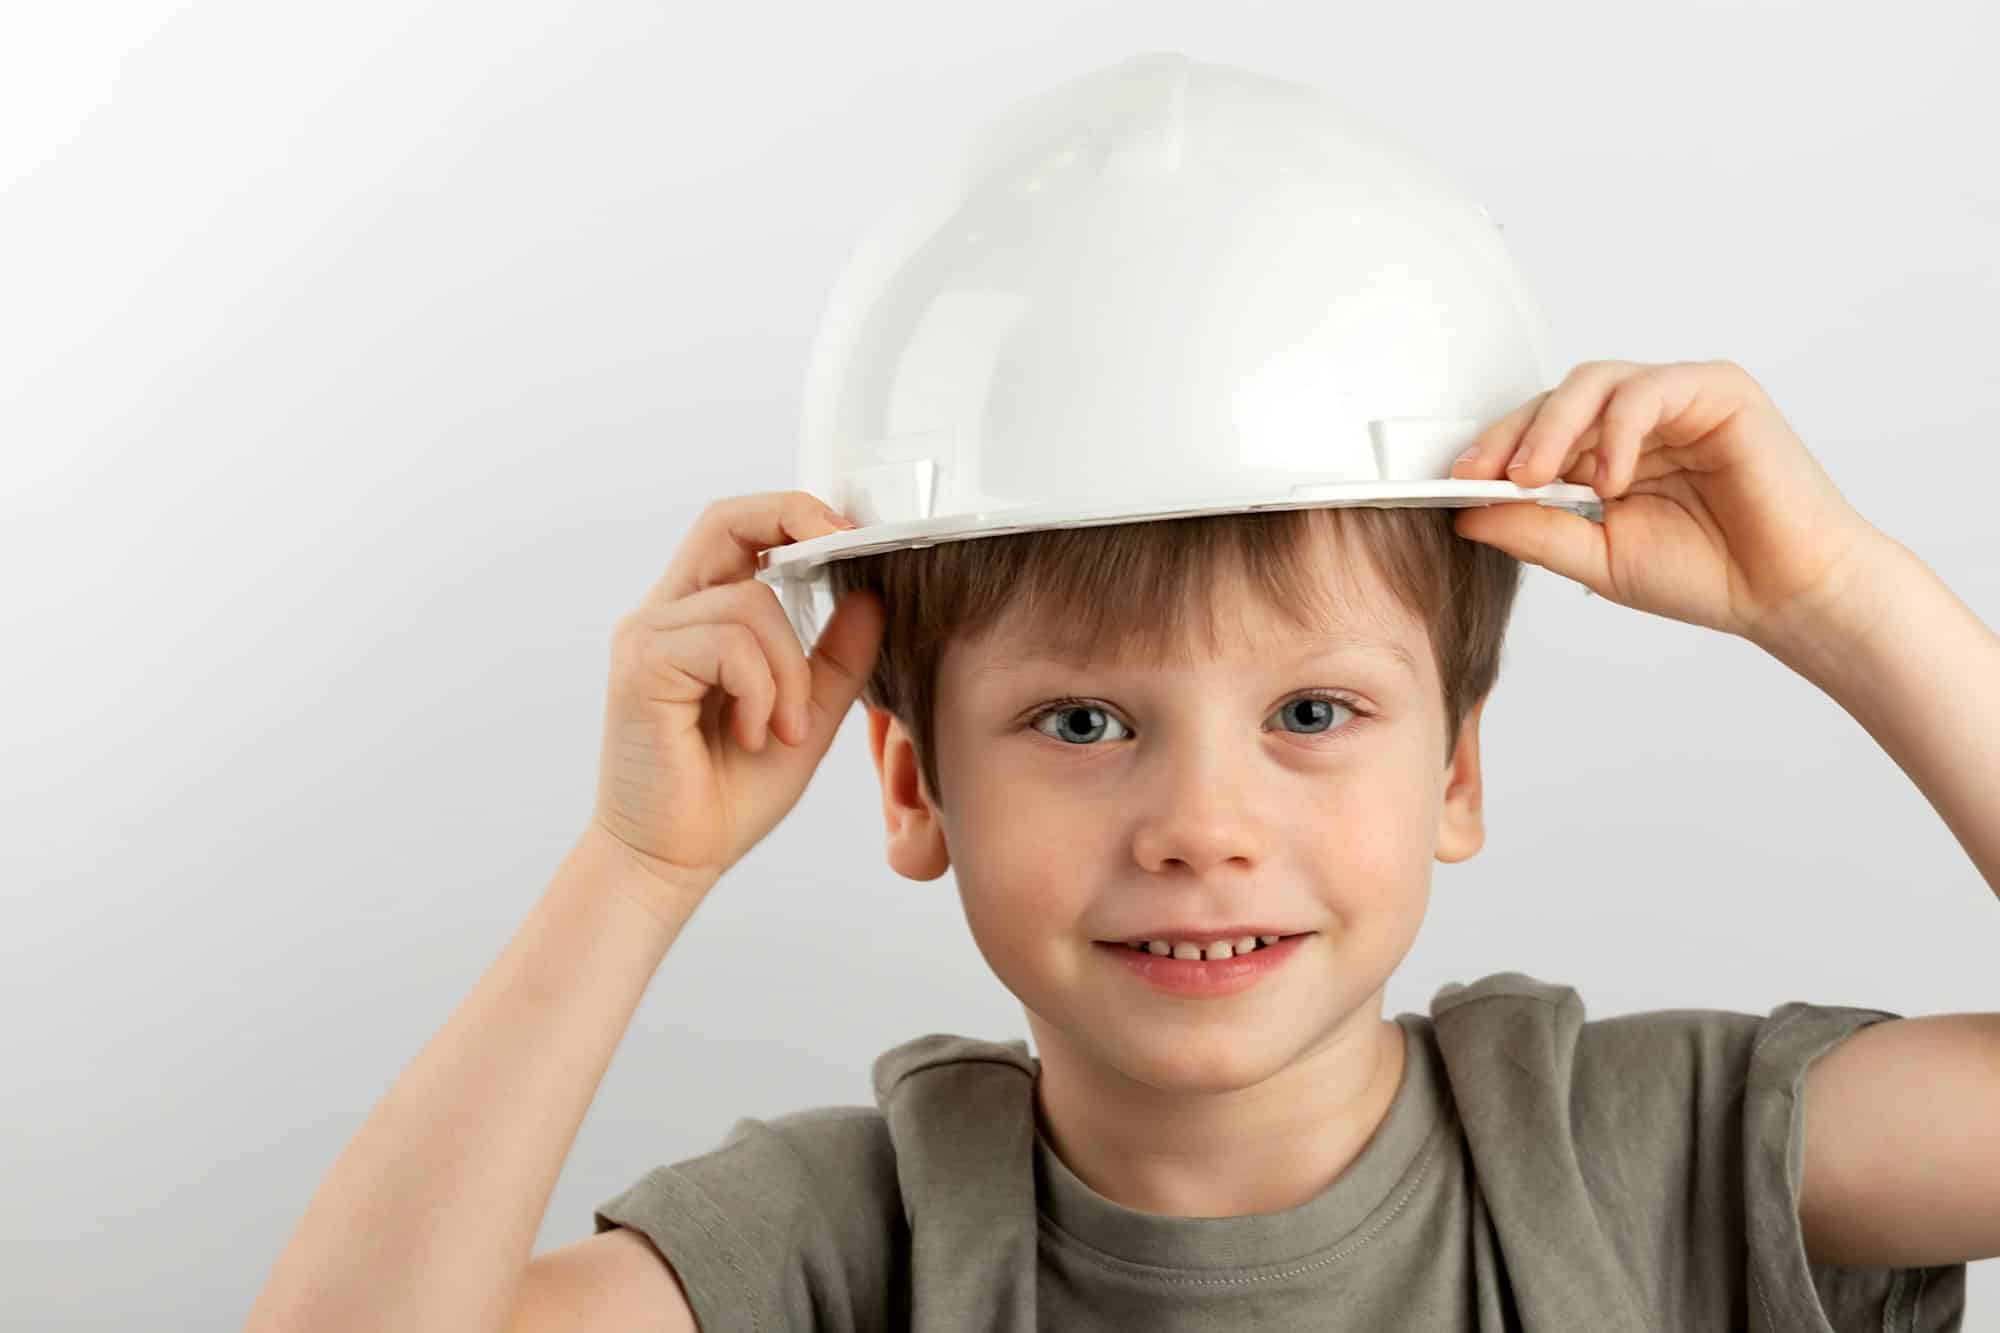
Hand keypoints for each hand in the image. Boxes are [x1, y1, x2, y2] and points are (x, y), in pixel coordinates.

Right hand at [591, 491, 882, 915]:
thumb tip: (871, 596)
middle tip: (846, 547)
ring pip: (751, 603)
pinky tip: (751, 735)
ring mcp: (647, 636)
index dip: (796, 514)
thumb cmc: (726, 796)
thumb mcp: (805, 716)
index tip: (854, 535)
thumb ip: (836, 660)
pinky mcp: (642, 666)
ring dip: (789, 673)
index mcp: (699, 616)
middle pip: (726, 520)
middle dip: (796, 520)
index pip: (740, 528)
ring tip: (780, 730)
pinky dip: (762, 691)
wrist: (672, 861)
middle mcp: (666, 614)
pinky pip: (730, 644)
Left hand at [1447, 359, 1885, 648]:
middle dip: (1512, 435)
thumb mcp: (1596, 556)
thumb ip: (1534, 531)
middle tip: (1484, 477)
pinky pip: (1649, 391)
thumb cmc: (1706, 574)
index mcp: (1612, 449)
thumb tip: (1463, 514)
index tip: (1455, 482)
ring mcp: (1682, 397)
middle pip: (1558, 397)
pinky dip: (1617, 432)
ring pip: (1595, 383)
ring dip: (1555, 430)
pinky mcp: (1720, 390)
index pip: (1539, 429)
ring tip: (1537, 480)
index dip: (1494, 449)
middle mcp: (1643, 416)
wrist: (1787, 595)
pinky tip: (1610, 480)